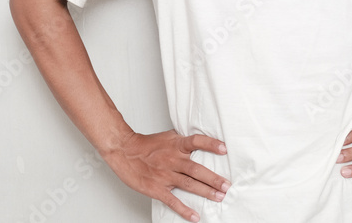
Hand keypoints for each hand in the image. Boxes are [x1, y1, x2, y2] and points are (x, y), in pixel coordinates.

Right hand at [103, 130, 230, 221]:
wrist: (124, 151)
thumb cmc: (146, 145)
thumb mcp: (167, 137)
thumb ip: (183, 142)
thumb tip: (198, 143)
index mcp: (176, 145)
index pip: (196, 142)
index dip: (211, 145)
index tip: (224, 149)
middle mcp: (173, 159)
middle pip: (196, 169)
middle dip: (213, 178)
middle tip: (227, 185)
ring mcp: (165, 175)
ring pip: (189, 184)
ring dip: (205, 192)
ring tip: (219, 197)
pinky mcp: (157, 188)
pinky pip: (173, 200)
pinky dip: (185, 210)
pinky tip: (195, 216)